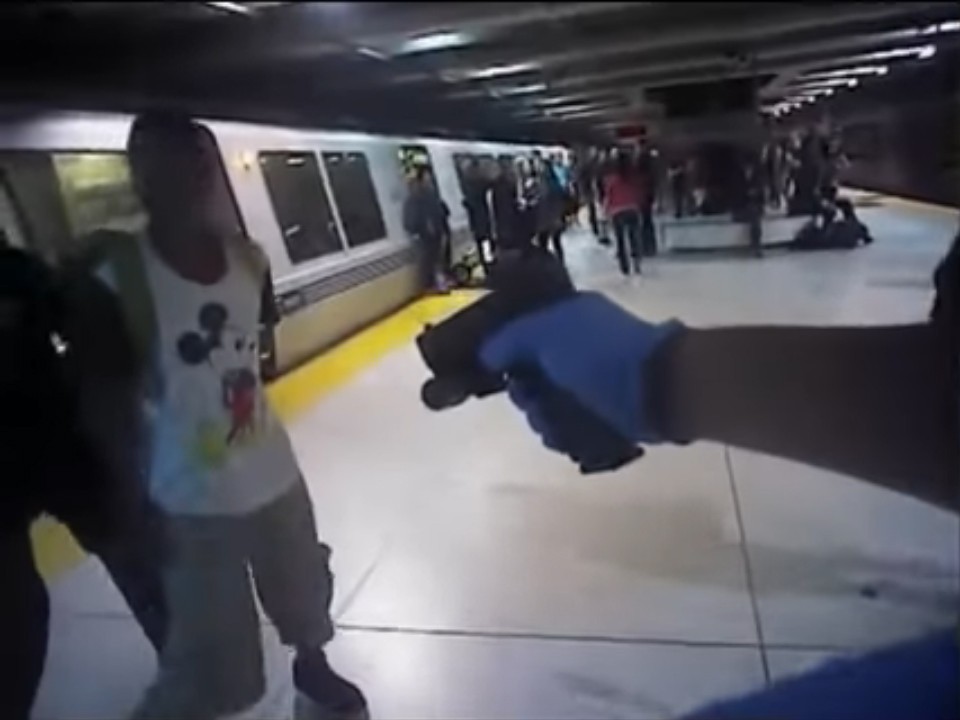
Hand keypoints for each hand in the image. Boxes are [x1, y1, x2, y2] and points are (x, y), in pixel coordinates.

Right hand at [480, 292, 682, 452]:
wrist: (658, 389)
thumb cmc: (600, 353)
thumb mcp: (546, 332)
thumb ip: (508, 339)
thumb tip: (485, 354)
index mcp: (562, 319)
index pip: (516, 337)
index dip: (503, 356)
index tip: (496, 372)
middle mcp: (573, 349)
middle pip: (526, 379)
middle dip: (526, 395)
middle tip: (536, 397)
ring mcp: (588, 384)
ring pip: (544, 408)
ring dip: (545, 418)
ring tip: (561, 419)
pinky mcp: (600, 415)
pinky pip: (566, 428)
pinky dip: (565, 433)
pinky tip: (573, 432)